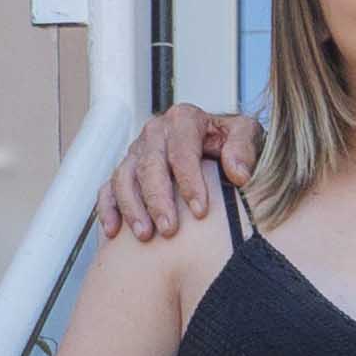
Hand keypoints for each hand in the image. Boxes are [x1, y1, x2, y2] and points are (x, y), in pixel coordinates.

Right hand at [96, 104, 256, 243]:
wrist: (217, 144)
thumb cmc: (232, 142)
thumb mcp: (247, 135)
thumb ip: (244, 148)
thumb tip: (238, 174)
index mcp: (184, 120)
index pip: (182, 150)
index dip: (189, 181)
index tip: (200, 211)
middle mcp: (156, 132)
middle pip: (149, 165)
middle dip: (158, 199)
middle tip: (170, 230)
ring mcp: (137, 151)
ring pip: (125, 177)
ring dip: (133, 207)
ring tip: (145, 235)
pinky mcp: (125, 170)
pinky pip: (109, 188)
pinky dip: (108, 208)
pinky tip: (113, 231)